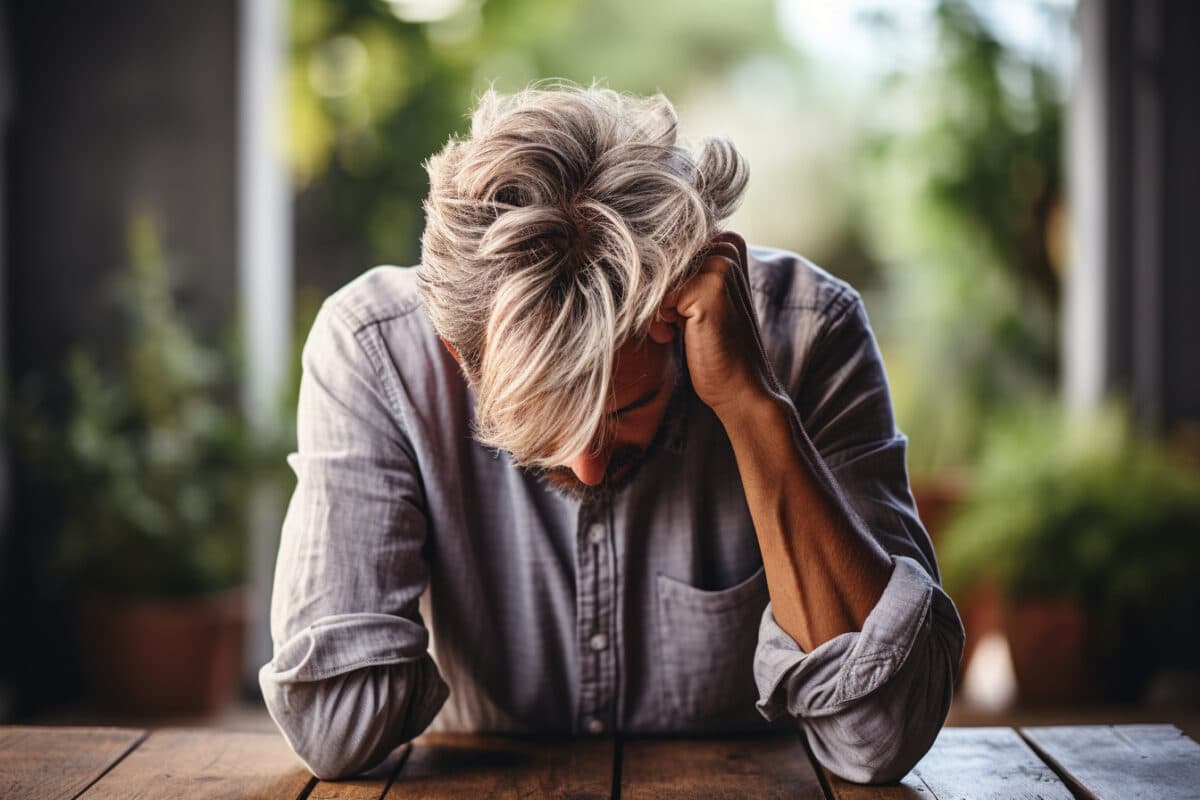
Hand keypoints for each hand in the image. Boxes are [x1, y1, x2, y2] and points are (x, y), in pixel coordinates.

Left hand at [654, 231, 782, 422]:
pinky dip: (654, 319)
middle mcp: (726, 246)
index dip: (654, 281)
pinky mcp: (710, 288)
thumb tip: (628, 255)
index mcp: (726, 242)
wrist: (739, 386)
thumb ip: (676, 272)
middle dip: (651, 294)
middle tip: (668, 323)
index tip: (668, 310)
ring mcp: (721, 266)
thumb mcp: (693, 299)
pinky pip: (656, 294)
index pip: (662, 247)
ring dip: (651, 308)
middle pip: (656, 258)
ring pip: (654, 276)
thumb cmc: (712, 344)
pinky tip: (671, 335)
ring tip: (671, 330)